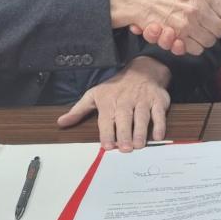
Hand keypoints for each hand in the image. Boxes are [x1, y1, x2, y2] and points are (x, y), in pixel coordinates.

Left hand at [56, 57, 170, 150]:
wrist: (143, 70)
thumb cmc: (116, 88)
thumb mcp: (95, 95)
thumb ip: (78, 110)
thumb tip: (61, 122)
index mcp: (109, 101)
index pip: (107, 118)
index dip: (107, 132)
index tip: (107, 145)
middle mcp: (126, 100)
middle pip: (125, 118)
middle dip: (124, 133)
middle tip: (125, 148)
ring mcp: (143, 100)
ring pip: (142, 116)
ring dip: (141, 131)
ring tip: (139, 145)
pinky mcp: (158, 100)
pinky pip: (159, 113)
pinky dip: (159, 124)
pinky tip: (157, 136)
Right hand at [111, 0, 220, 55]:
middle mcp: (197, 9)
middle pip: (220, 30)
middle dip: (216, 29)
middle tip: (209, 25)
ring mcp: (186, 24)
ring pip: (209, 41)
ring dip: (205, 39)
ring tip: (198, 32)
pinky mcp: (175, 37)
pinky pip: (194, 49)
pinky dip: (193, 46)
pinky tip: (188, 38)